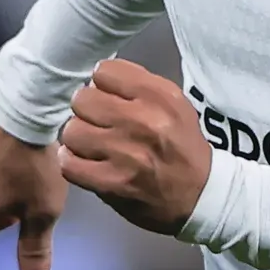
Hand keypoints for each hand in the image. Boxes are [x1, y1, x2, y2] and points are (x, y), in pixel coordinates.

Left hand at [57, 57, 211, 237]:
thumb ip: (138, 87)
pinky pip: (68, 163)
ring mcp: (125, 153)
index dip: (102, 86)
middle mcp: (143, 121)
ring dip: (78, 139)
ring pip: (71, 131)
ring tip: (92, 145)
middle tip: (98, 125)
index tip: (109, 100)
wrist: (201, 197)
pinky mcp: (111, 183)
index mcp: (160, 96)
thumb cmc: (182, 147)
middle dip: (87, 112)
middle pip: (82, 99)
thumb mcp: (175, 105)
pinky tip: (85, 163)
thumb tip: (97, 81)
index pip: (104, 72)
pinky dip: (72, 163)